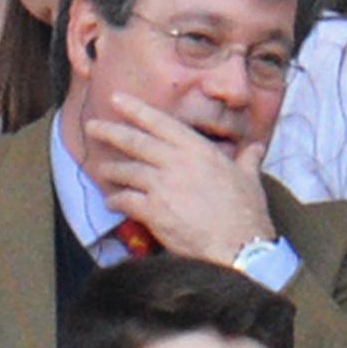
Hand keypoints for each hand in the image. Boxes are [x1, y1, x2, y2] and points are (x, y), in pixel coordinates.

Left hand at [84, 92, 275, 264]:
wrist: (241, 248)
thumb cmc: (246, 213)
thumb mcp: (249, 178)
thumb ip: (247, 159)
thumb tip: (255, 147)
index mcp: (196, 149)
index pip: (159, 122)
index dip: (136, 109)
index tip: (117, 99)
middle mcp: (175, 162)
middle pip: (135, 142)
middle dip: (110, 132)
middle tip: (92, 126)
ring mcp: (162, 186)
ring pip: (127, 171)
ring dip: (112, 170)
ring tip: (101, 169)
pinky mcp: (154, 211)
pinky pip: (126, 200)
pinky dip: (116, 200)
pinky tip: (111, 202)